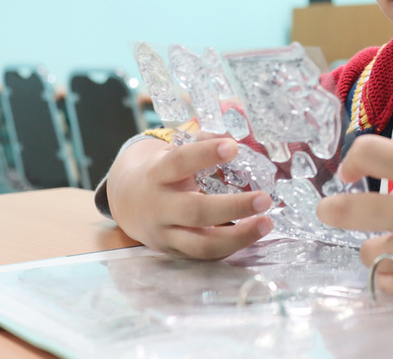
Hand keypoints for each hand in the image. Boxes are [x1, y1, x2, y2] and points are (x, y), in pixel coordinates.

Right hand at [106, 125, 273, 258]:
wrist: (126, 202)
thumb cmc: (161, 172)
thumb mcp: (172, 152)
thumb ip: (202, 142)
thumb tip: (236, 137)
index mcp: (158, 173)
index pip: (180, 162)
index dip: (206, 154)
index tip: (234, 147)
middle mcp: (160, 206)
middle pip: (195, 211)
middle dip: (233, 207)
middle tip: (265, 199)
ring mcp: (165, 234)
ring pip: (202, 244)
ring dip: (238, 237)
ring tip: (266, 223)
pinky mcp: (174, 253)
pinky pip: (205, 256)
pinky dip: (230, 247)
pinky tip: (252, 236)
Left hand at [316, 135, 392, 299]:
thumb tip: (387, 185)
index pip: (370, 152)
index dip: (352, 158)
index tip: (350, 170)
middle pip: (347, 209)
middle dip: (330, 210)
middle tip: (328, 210)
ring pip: (366, 254)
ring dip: (373, 249)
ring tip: (388, 246)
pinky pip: (388, 284)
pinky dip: (392, 278)